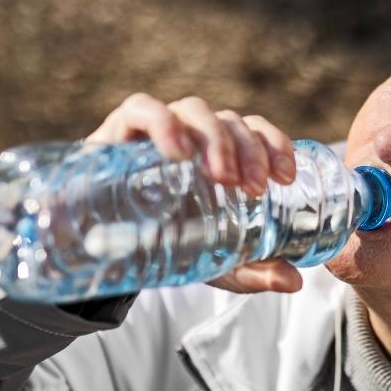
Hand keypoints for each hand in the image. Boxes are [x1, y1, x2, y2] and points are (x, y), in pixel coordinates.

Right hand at [86, 93, 302, 293]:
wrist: (97, 251)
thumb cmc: (165, 245)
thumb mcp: (215, 263)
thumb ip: (253, 271)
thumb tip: (293, 282)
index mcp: (220, 154)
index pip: (254, 130)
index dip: (274, 144)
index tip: (287, 176)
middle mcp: (192, 134)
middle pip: (228, 120)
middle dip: (248, 149)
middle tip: (256, 187)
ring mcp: (156, 129)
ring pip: (193, 110)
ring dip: (215, 137)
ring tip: (224, 177)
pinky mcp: (118, 132)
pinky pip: (142, 109)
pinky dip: (163, 123)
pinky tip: (177, 150)